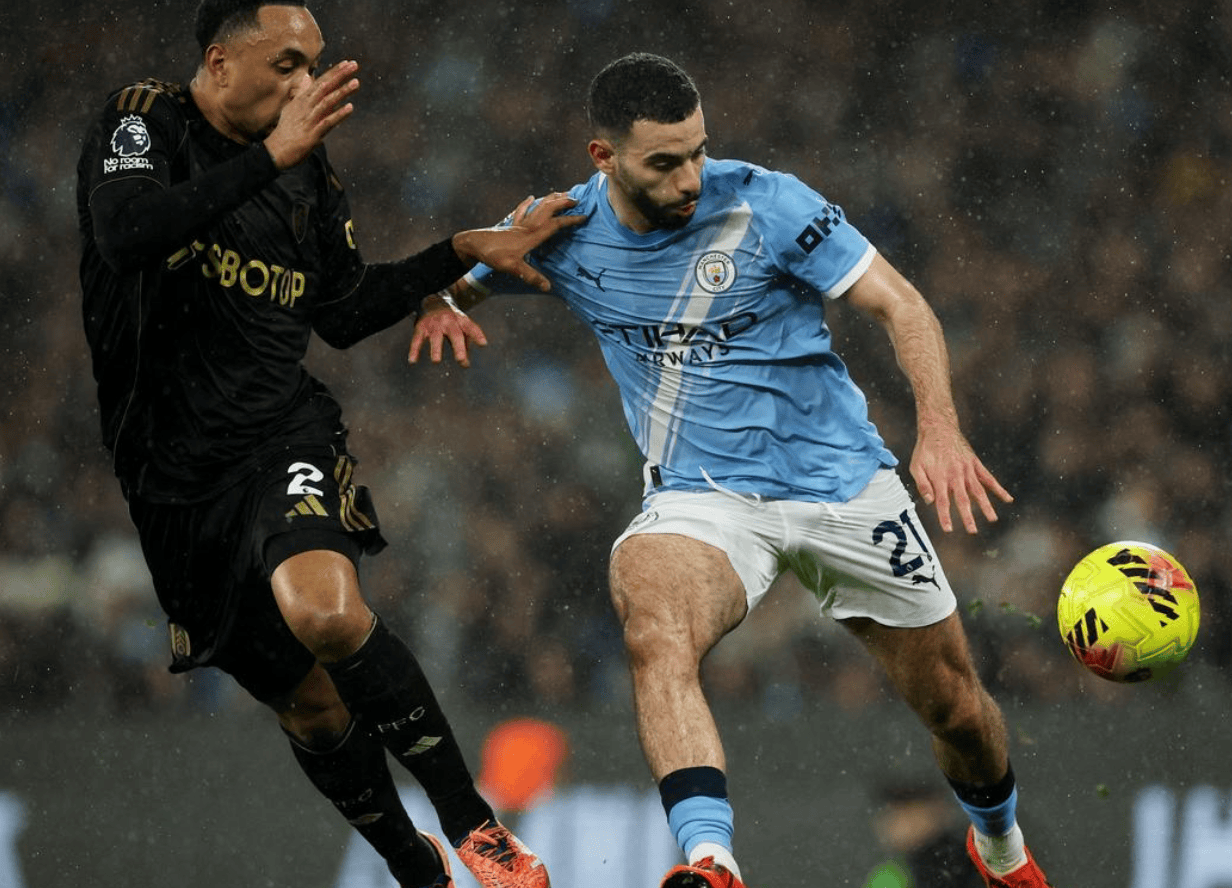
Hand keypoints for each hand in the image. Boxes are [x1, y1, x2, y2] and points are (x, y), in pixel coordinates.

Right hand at [263, 60, 359, 168]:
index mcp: (302, 100)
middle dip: (339, 75)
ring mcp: (309, 119)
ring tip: (356, 82)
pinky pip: (328, 122)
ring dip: (342, 91)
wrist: (276, 152)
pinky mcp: (313, 134)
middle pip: (324, 87)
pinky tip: (350, 108)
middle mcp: (305, 106)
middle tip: (354, 65)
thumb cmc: (286, 131)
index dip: (334, 72)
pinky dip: (339, 114)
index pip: (320, 82)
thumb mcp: (292, 108)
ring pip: (327, 101)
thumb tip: (305, 78)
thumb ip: (302, 93)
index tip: (347, 63)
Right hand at [409, 294, 487, 366]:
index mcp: (461, 321)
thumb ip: (465, 345)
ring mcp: (434, 324)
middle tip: (460, 360)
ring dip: (436, 349)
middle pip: (455, 334)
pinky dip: (414, 350)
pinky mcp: (421, 327)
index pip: (471, 327)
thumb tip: (465, 364)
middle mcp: (448, 321)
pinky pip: (417, 339)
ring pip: (435, 337)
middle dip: (458, 347)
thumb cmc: (451, 320)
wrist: (432, 300)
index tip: (483, 344)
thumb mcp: (461, 327)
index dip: (477, 335)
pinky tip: (412, 360)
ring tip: (436, 361)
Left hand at [451, 193, 584, 290]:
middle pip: (548, 209)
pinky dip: (528, 203)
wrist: (473, 244)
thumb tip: (548, 287)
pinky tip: (531, 197)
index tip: (584, 216)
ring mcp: (518, 224)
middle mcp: (527, 226)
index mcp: (532, 235)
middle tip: (577, 199)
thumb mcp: (513, 268)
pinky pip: (522, 210)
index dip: (570, 220)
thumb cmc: (493, 255)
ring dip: (550, 199)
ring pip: (538, 206)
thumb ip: (531, 276)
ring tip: (561, 194)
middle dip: (563, 203)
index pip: (555, 224)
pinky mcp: (510, 225)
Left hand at [909, 421, 1012, 533]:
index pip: (942, 502)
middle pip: (963, 499)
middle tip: (973, 531)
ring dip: (986, 506)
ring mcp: (967, 470)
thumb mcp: (915, 466)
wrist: (939, 428)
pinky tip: (1007, 499)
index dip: (945, 517)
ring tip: (992, 519)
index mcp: (940, 478)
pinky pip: (989, 478)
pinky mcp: (976, 464)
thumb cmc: (925, 449)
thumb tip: (929, 501)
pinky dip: (999, 489)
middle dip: (968, 516)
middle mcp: (955, 475)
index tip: (948, 530)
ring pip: (978, 491)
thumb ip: (922, 484)